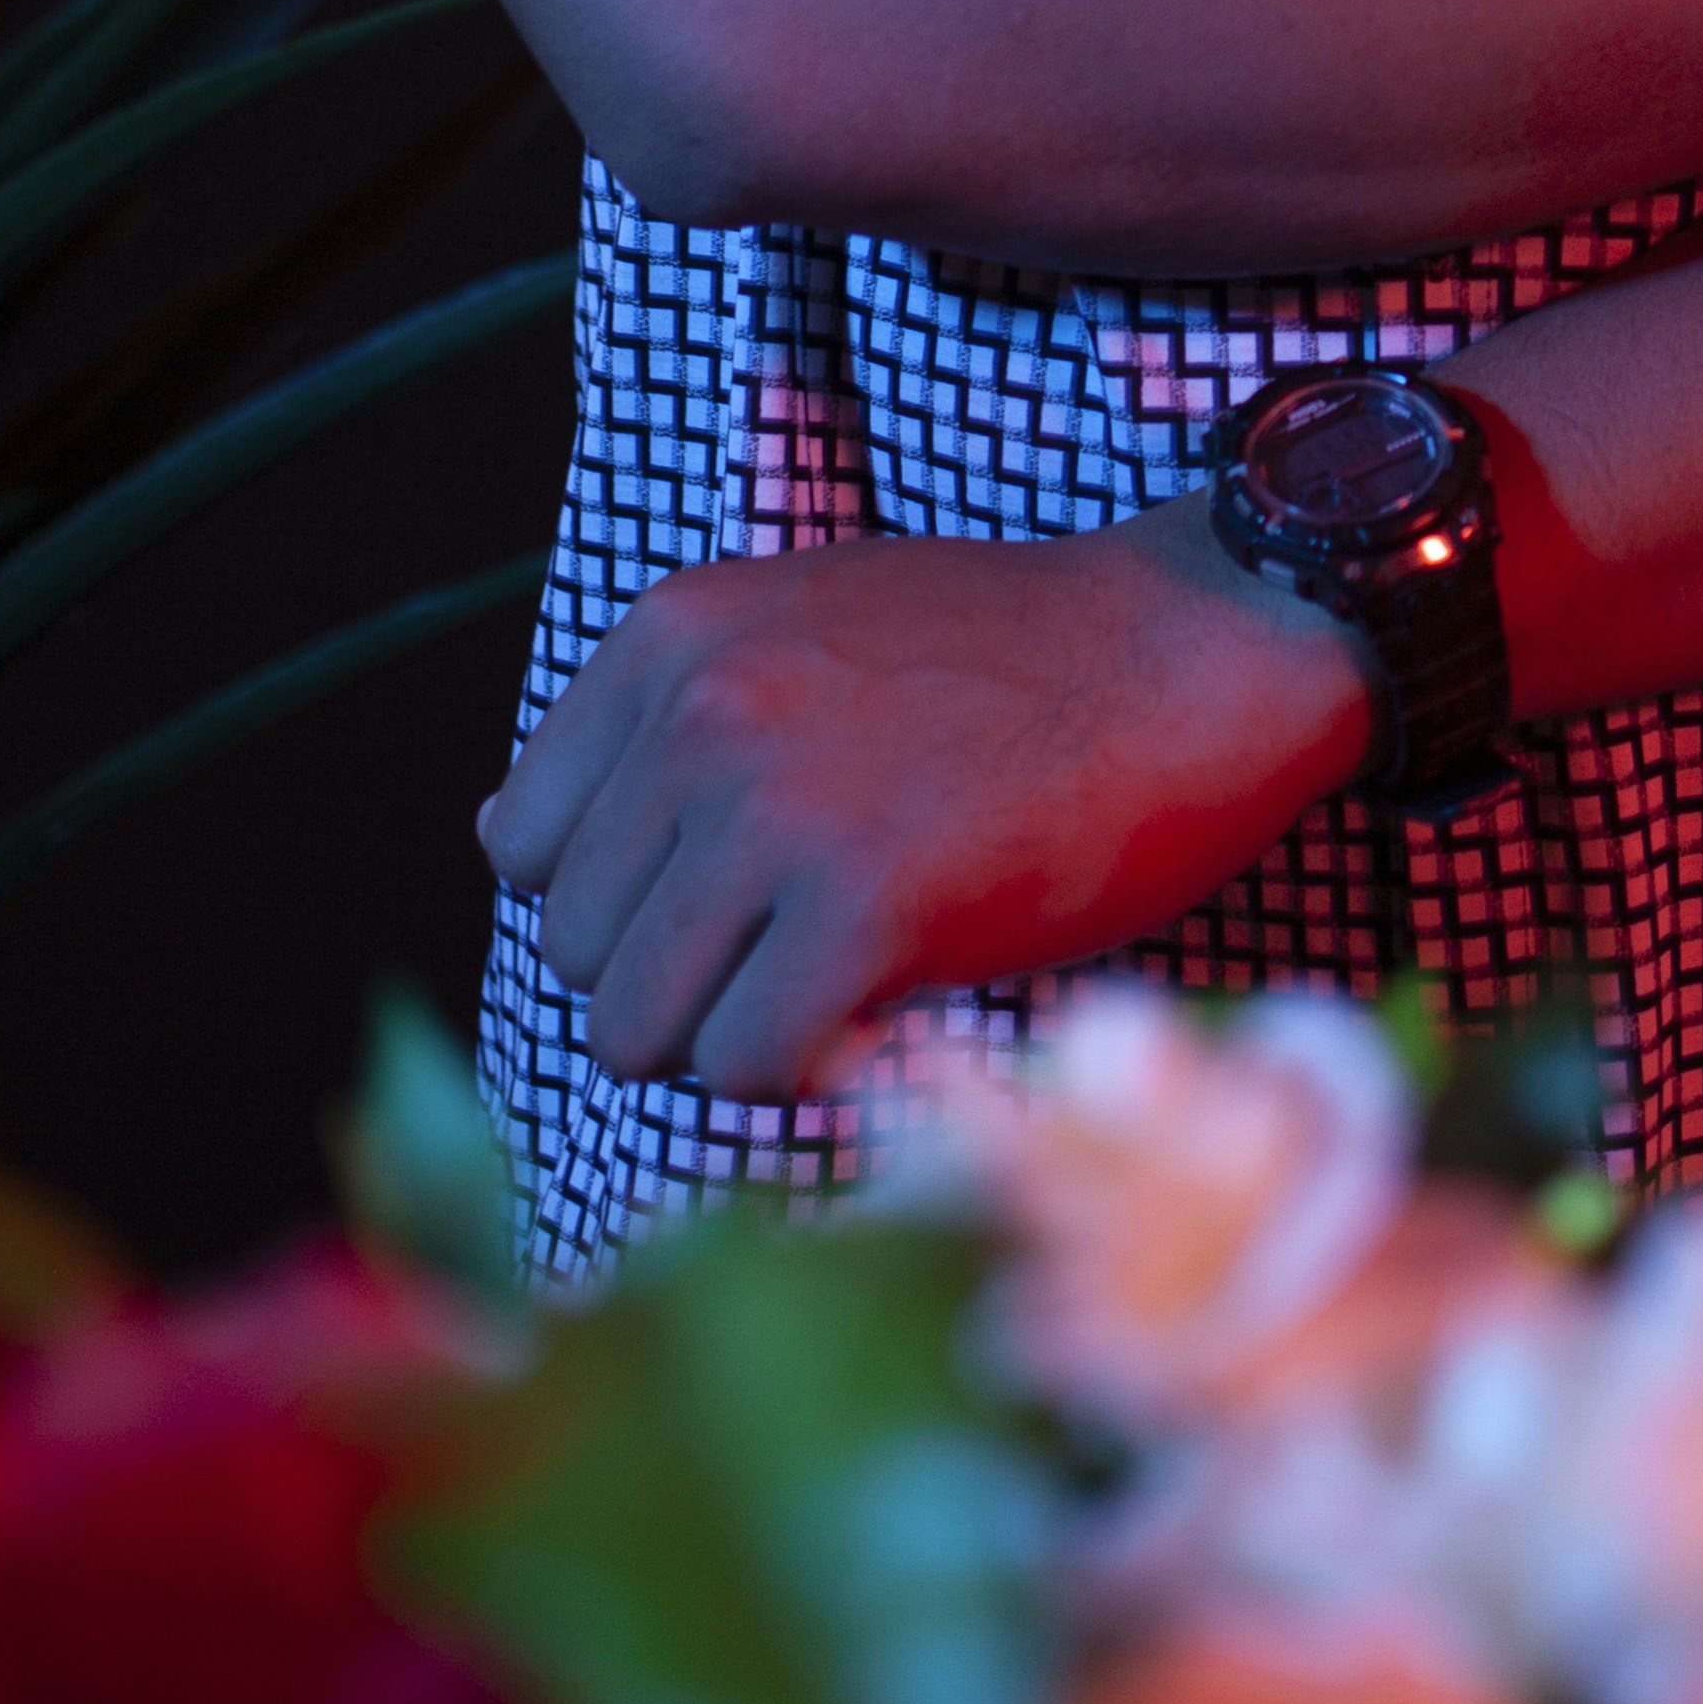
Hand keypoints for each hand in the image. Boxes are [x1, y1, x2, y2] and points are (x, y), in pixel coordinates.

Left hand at [479, 504, 1369, 1097]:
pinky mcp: (864, 908)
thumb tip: (503, 850)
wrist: (1199, 647)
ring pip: (635, 1031)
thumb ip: (666, 723)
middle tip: (799, 945)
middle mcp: (699, 712)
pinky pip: (742, 1071)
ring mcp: (776, 808)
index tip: (725, 894)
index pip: (522, 847)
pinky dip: (804, 1075)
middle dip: (678, 979)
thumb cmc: (1011, 660)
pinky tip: (884, 1006)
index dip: (622, 897)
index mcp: (668, 635)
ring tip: (836, 978)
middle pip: (576, 953)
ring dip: (729, 1037)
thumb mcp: (802, 628)